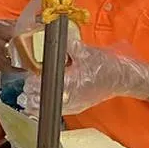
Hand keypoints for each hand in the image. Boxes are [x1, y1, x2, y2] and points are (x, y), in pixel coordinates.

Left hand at [22, 42, 148, 115]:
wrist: (120, 78)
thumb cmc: (104, 65)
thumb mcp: (86, 52)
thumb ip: (67, 46)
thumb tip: (52, 37)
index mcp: (72, 82)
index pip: (46, 85)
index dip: (34, 82)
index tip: (30, 76)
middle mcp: (71, 97)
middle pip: (44, 100)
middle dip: (32, 93)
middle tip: (27, 84)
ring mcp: (74, 105)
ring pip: (49, 108)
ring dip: (37, 102)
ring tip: (28, 96)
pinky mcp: (76, 107)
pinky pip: (57, 110)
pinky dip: (47, 105)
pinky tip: (40, 100)